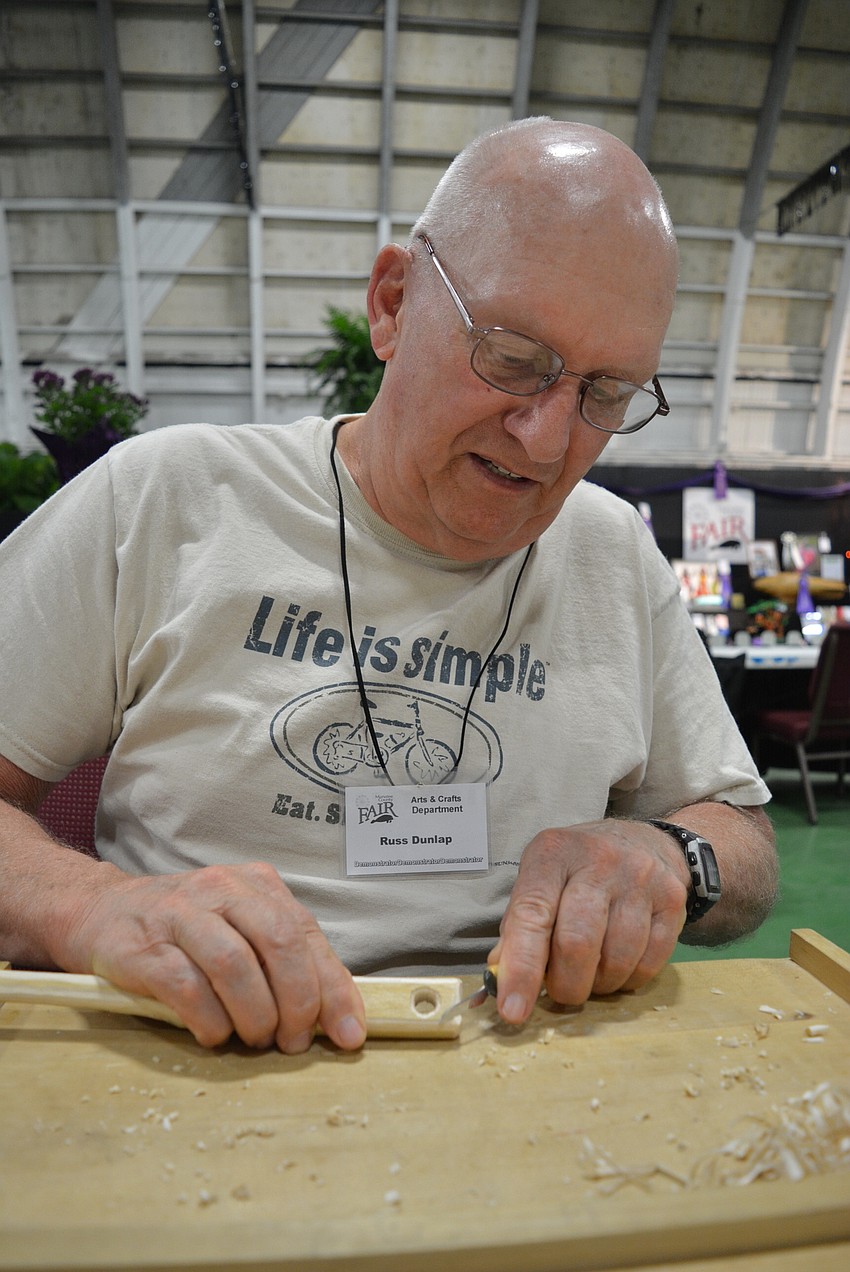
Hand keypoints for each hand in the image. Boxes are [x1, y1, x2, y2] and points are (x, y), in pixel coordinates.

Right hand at [60, 862, 366, 1052]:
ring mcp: (180, 914)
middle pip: (279, 942)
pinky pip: (187, 987)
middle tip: (294, 1041)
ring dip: (255, 1014)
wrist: (100, 912)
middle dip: (298, 1001)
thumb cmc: (185, 931)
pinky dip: (210, 1020)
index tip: (349, 1034)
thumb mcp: (240, 929)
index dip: (333, 987)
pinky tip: (214, 1034)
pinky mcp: (145, 947)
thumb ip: (284, 961)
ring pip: (235, 964)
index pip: (306, 933)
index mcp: (256, 885)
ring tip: (256, 1039)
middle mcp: (222, 890)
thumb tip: (336, 1018)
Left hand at [489, 821, 688, 1023]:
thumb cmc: (581, 868)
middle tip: (562, 991)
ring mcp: (639, 878)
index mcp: (553, 853)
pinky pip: (649, 964)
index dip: (521, 969)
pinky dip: (628, 980)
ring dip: (599, 985)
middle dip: (565, 986)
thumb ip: (519, 927)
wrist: (646, 842)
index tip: (513, 1010)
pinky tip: (619, 966)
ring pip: (616, 959)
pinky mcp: (672, 900)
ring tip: (591, 973)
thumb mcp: (542, 879)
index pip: (532, 915)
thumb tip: (499, 982)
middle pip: (576, 943)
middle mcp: (598, 861)